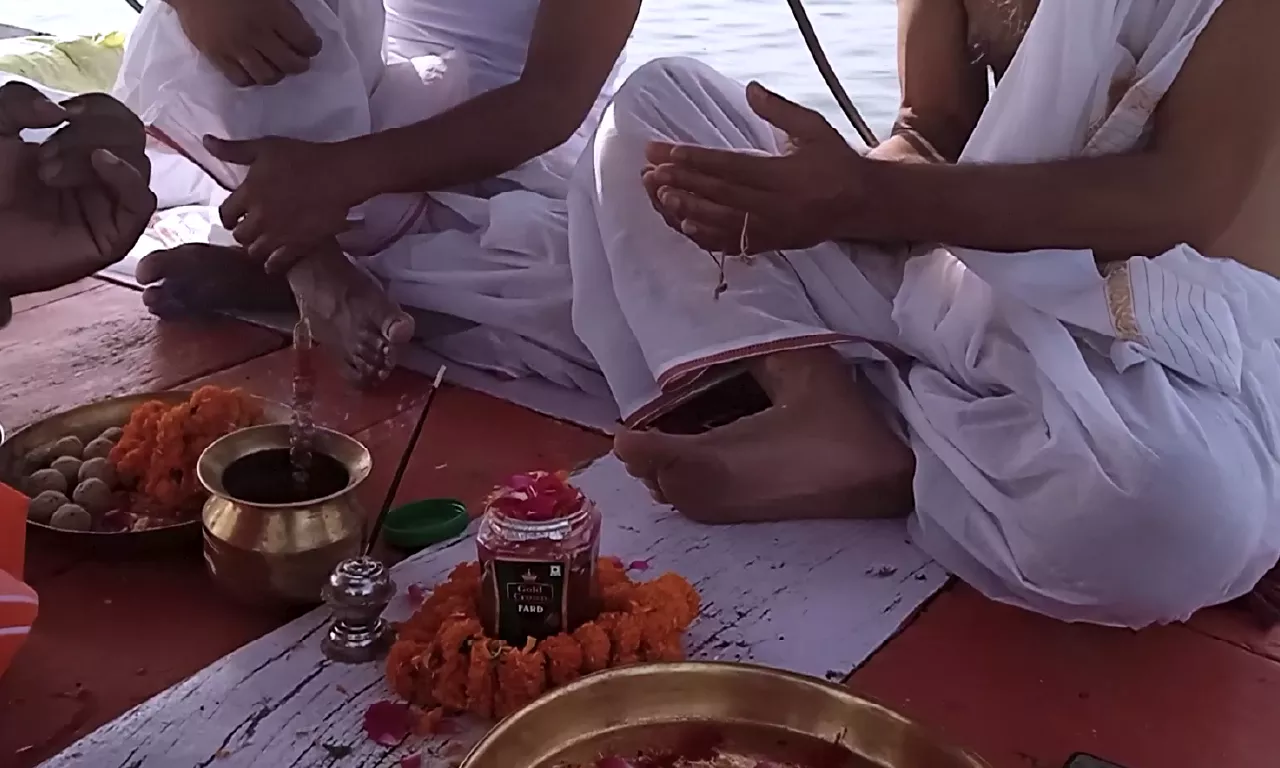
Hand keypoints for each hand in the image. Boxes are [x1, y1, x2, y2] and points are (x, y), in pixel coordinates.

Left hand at [0, 83, 155, 296]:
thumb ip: (17, 102)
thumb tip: (60, 110)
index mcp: (79, 149)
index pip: (114, 117)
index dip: (96, 108)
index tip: (61, 114)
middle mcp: (101, 175)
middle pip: (132, 135)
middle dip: (90, 132)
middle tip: (44, 155)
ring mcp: (110, 205)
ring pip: (138, 163)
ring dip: (93, 153)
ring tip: (47, 173)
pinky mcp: (115, 236)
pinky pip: (143, 201)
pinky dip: (127, 176)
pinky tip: (100, 164)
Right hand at [168, 0, 321, 86]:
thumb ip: (284, 8)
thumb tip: (299, 26)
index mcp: (273, 13)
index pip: (305, 42)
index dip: (312, 46)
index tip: (310, 45)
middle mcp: (257, 35)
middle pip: (290, 64)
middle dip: (299, 64)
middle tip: (298, 59)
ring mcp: (235, 48)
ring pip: (267, 76)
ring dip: (277, 73)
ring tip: (275, 65)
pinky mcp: (216, 56)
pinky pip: (240, 79)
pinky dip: (251, 78)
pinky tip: (253, 69)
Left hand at [205, 135, 360, 271]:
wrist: (337, 176)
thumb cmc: (302, 158)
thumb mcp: (264, 148)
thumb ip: (233, 150)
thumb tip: (205, 142)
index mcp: (248, 194)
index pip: (226, 214)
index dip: (229, 215)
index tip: (235, 215)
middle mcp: (259, 219)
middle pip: (240, 236)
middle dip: (243, 232)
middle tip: (251, 229)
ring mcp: (278, 235)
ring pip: (255, 252)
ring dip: (256, 248)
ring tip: (263, 244)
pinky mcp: (298, 246)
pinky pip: (278, 263)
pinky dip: (273, 264)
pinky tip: (274, 262)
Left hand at [642, 82, 864, 254]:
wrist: (861, 204)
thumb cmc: (835, 161)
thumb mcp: (814, 128)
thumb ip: (780, 110)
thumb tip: (749, 89)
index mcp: (787, 176)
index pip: (733, 166)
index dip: (698, 160)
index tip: (668, 152)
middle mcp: (778, 206)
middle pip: (722, 194)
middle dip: (684, 182)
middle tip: (652, 171)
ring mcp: (773, 230)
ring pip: (723, 222)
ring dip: (688, 209)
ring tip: (660, 194)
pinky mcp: (771, 245)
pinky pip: (733, 243)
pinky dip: (706, 235)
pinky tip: (683, 224)